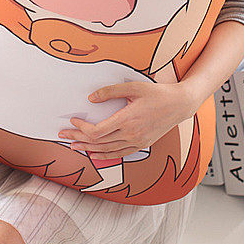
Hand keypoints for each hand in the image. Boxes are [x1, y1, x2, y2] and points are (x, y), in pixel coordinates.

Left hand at [58, 81, 194, 159]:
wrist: (179, 105)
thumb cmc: (158, 94)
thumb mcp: (133, 87)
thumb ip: (110, 92)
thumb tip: (91, 98)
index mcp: (127, 120)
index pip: (97, 131)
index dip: (82, 129)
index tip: (73, 121)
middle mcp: (131, 135)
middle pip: (98, 143)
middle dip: (79, 140)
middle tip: (64, 136)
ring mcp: (136, 142)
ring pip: (107, 151)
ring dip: (88, 149)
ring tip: (74, 146)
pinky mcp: (141, 145)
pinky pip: (119, 155)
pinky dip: (105, 156)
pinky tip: (95, 154)